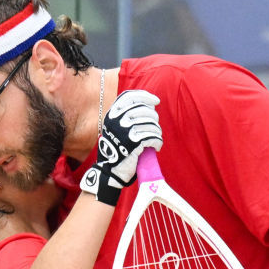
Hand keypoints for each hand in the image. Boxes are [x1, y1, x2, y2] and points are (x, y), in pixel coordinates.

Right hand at [80, 89, 161, 204]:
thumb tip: (150, 104)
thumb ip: (128, 115)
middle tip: (154, 128)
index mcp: (112, 114)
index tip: (156, 101)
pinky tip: (156, 146)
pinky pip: (153, 136)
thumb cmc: (117, 149)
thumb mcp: (117, 128)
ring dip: (156, 132)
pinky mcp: (133, 142)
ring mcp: (124, 130)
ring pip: (151, 124)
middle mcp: (116, 120)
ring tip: (155, 139)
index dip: (145, 96)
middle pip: (144, 109)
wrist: (110, 171)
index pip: (130, 96)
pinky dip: (157, 142)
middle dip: (153, 118)